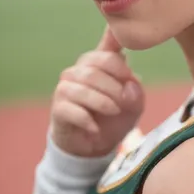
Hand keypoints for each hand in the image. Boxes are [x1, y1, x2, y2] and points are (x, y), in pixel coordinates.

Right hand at [50, 27, 144, 157]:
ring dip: (102, 101)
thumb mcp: (134, 105)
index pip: (107, 47)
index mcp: (99, 62)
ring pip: (83, 88)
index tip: (127, 75)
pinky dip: (86, 119)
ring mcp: (66, 87)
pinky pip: (71, 108)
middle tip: (125, 101)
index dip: (118, 60)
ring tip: (114, 111)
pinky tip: (95, 128)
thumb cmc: (115, 117)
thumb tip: (129, 83)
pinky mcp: (58, 108)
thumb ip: (136, 91)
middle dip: (114, 86)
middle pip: (95, 69)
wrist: (96, 146)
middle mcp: (79, 70)